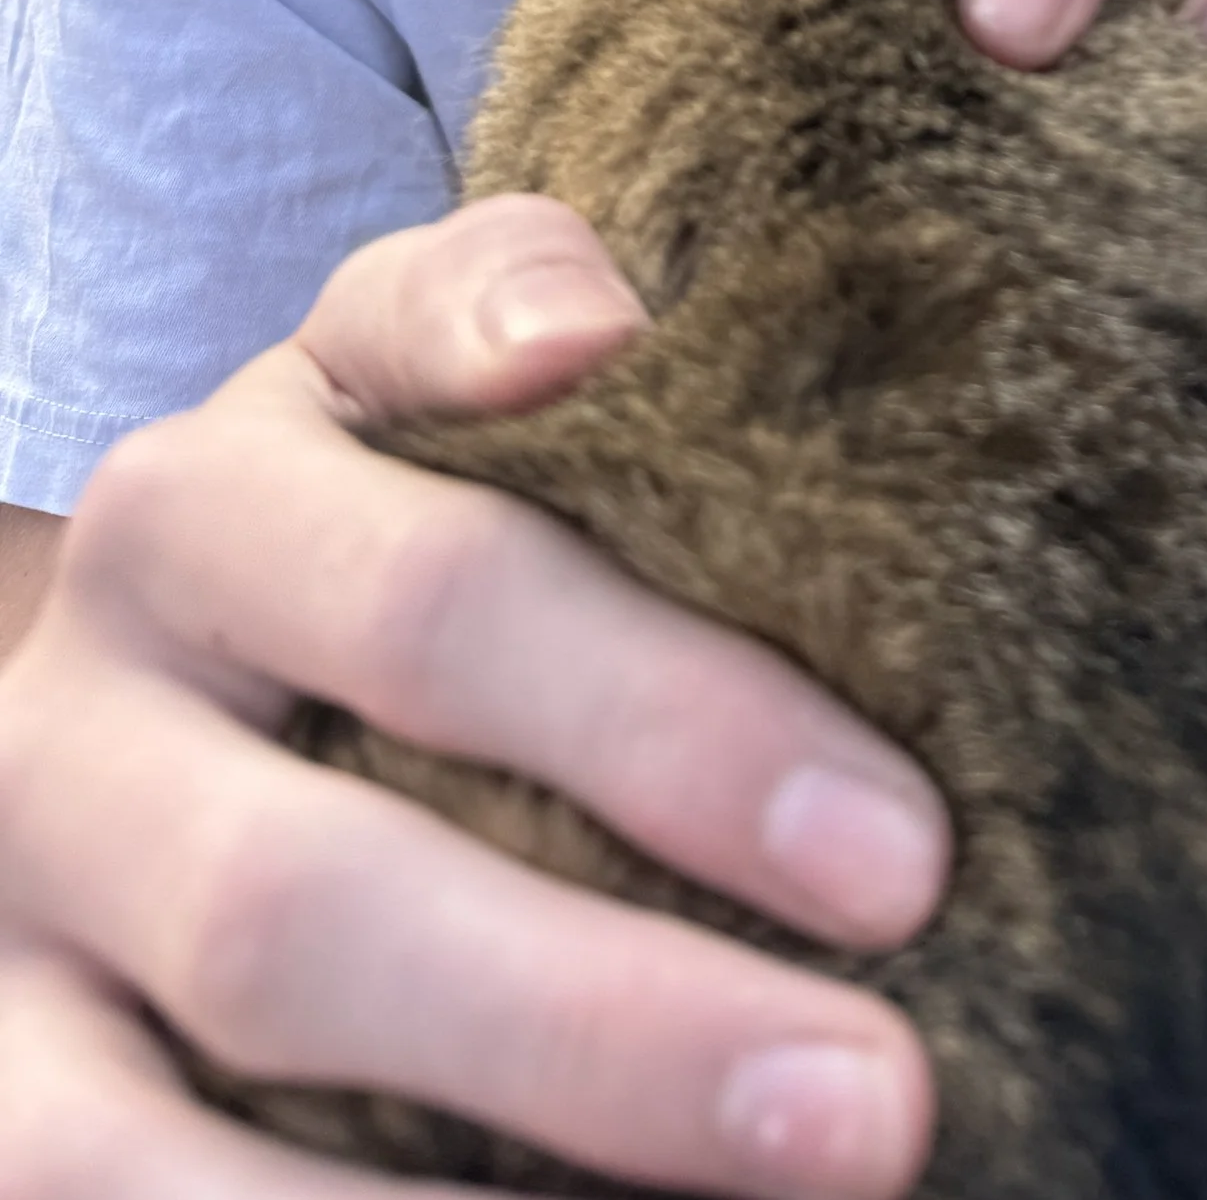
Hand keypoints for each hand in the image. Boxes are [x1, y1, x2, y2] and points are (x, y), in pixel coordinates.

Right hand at [0, 196, 946, 1197]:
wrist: (133, 684)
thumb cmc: (376, 523)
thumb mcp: (409, 377)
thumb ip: (494, 303)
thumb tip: (593, 335)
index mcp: (210, 511)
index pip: (444, 600)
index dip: (665, 725)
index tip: (906, 862)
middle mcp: (72, 732)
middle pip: (314, 908)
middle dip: (605, 1024)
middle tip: (882, 1106)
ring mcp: (11, 959)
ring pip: (161, 1152)